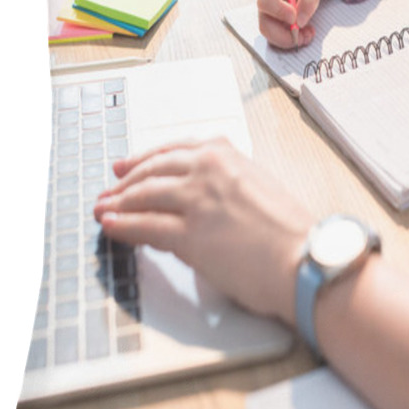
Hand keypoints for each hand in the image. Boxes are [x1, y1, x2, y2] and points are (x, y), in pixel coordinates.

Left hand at [94, 139, 313, 325]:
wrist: (305, 259)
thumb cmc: (292, 231)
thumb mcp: (260, 186)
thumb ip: (228, 181)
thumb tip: (200, 195)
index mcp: (227, 155)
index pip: (174, 150)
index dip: (145, 159)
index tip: (128, 165)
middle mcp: (208, 169)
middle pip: (153, 170)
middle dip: (125, 181)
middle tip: (109, 190)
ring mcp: (197, 200)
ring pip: (143, 195)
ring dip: (117, 203)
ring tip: (103, 209)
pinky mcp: (189, 235)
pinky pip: (144, 226)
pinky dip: (123, 224)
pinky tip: (111, 225)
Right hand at [257, 0, 350, 47]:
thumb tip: (300, 22)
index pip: (265, 0)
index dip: (278, 12)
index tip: (294, 17)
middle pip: (264, 23)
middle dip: (283, 35)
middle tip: (302, 36)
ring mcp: (268, 10)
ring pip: (271, 33)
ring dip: (289, 39)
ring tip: (308, 35)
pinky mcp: (275, 20)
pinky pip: (279, 35)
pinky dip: (292, 39)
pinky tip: (306, 33)